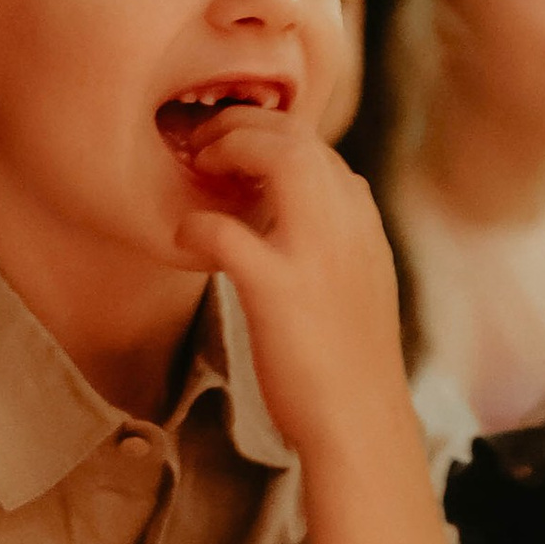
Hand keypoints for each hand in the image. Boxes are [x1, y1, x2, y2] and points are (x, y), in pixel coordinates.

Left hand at [165, 104, 406, 457]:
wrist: (359, 420)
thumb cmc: (347, 359)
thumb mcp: (357, 279)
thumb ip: (338, 235)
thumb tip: (316, 203)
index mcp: (362, 220)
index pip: (318, 145)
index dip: (269, 132)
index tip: (232, 144)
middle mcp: (348, 224)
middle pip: (299, 135)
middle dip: (245, 123)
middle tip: (202, 140)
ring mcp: (316, 253)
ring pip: (281, 158)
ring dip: (230, 147)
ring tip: (195, 162)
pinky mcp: (279, 291)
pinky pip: (228, 233)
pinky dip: (198, 225)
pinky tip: (182, 235)